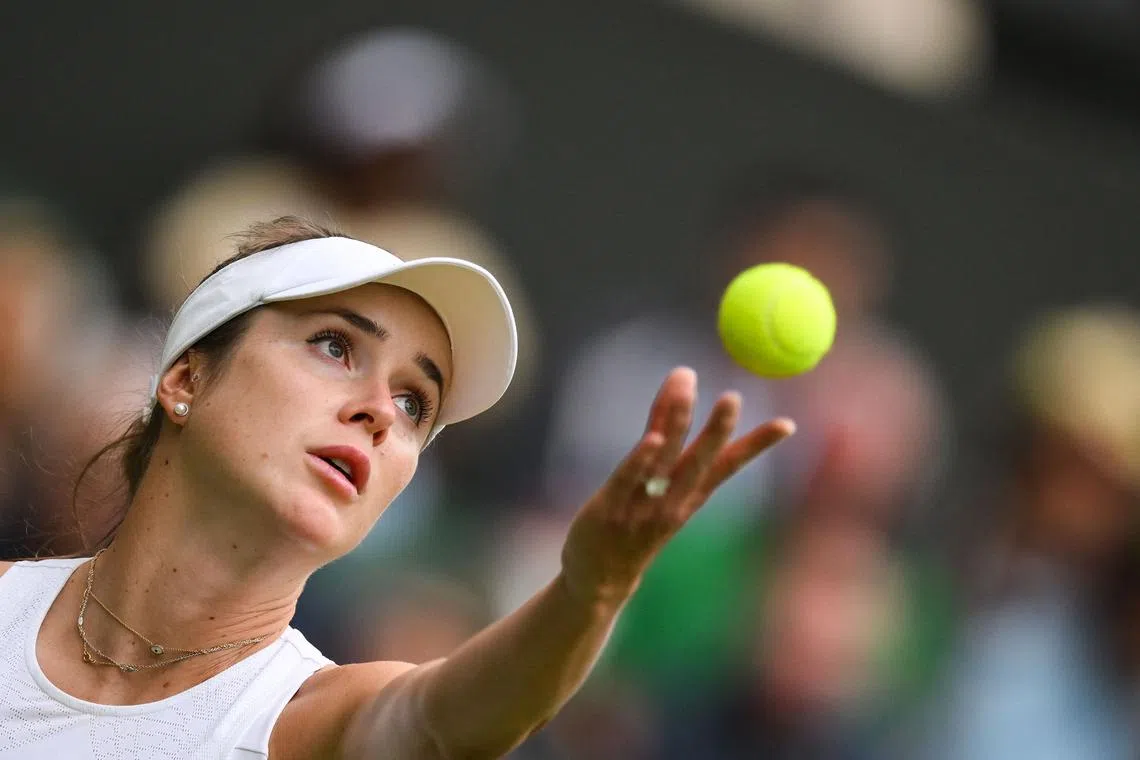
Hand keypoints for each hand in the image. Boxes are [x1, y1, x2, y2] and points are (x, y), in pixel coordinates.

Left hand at [559, 367, 794, 605]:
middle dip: (717, 430)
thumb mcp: (656, 479)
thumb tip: (684, 377)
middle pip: (699, 461)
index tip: (787, 424)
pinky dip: (640, 459)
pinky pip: (627, 479)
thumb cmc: (633, 524)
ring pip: (664, 461)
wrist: (598, 581)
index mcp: (689, 497)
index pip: (727, 465)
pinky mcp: (608, 508)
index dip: (756, 445)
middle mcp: (671, 501)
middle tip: (733, 397)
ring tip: (687, 387)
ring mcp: (640, 506)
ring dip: (677, 423)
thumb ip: (665, 426)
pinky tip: (652, 438)